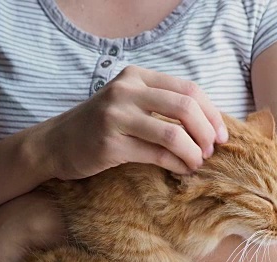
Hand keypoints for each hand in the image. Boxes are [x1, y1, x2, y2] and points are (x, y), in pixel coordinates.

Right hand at [42, 65, 228, 179]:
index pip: (188, 88)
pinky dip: (176, 164)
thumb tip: (209, 124)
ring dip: (194, 152)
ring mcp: (115, 117)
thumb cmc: (100, 126)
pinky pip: (155, 154)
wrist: (54, 144)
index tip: (222, 135)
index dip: (211, 113)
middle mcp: (125, 91)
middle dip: (206, 132)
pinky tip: (182, 170)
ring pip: (173, 133)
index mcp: (135, 76)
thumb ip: (160, 104)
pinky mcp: (109, 144)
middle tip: (212, 151)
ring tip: (198, 162)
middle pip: (185, 107)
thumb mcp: (128, 103)